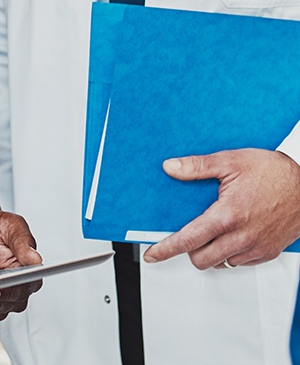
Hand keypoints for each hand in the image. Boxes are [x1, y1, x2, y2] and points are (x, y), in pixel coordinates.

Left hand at [143, 149, 299, 268]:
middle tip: (188, 233)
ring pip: (221, 263)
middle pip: (201, 259)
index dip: (166, 249)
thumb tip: (170, 167)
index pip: (188, 240)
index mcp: (228, 215)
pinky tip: (230, 234)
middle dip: (189, 249)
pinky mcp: (269, 252)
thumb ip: (196, 166)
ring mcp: (256, 247)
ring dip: (210, 252)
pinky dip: (229, 253)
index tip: (152, 255)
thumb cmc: (272, 170)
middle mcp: (242, 237)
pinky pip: (240, 262)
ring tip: (211, 231)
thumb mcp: (229, 161)